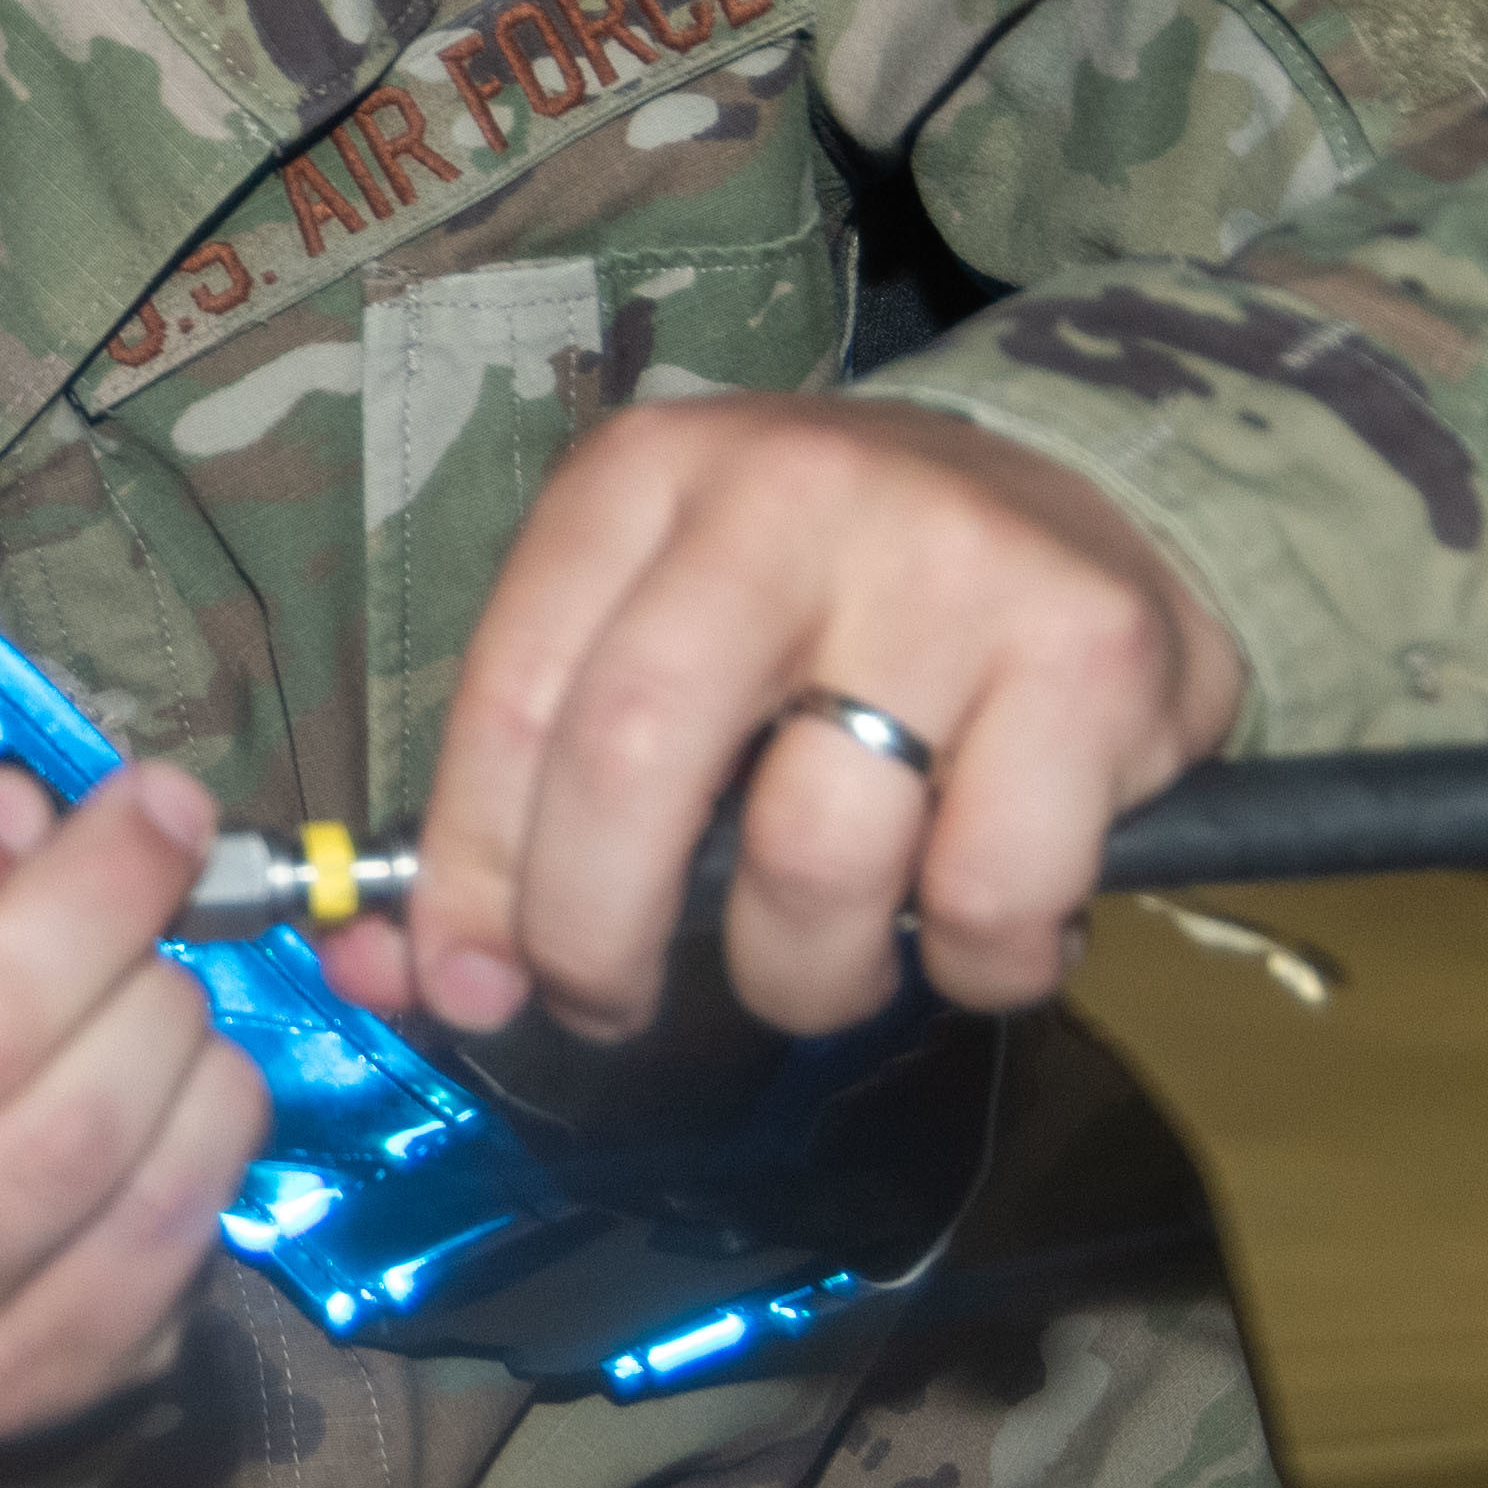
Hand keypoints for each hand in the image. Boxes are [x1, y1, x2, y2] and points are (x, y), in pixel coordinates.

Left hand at [344, 398, 1244, 1050]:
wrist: (1096, 495)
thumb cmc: (839, 603)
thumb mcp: (665, 634)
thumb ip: (529, 793)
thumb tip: (391, 972)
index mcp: (646, 481)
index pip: (512, 698)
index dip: (470, 874)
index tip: (465, 986)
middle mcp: (786, 496)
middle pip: (629, 766)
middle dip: (596, 940)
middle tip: (611, 1006)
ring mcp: (948, 566)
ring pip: (811, 857)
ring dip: (798, 974)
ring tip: (821, 958)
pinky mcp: (1091, 655)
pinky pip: (989, 896)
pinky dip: (972, 965)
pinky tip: (972, 922)